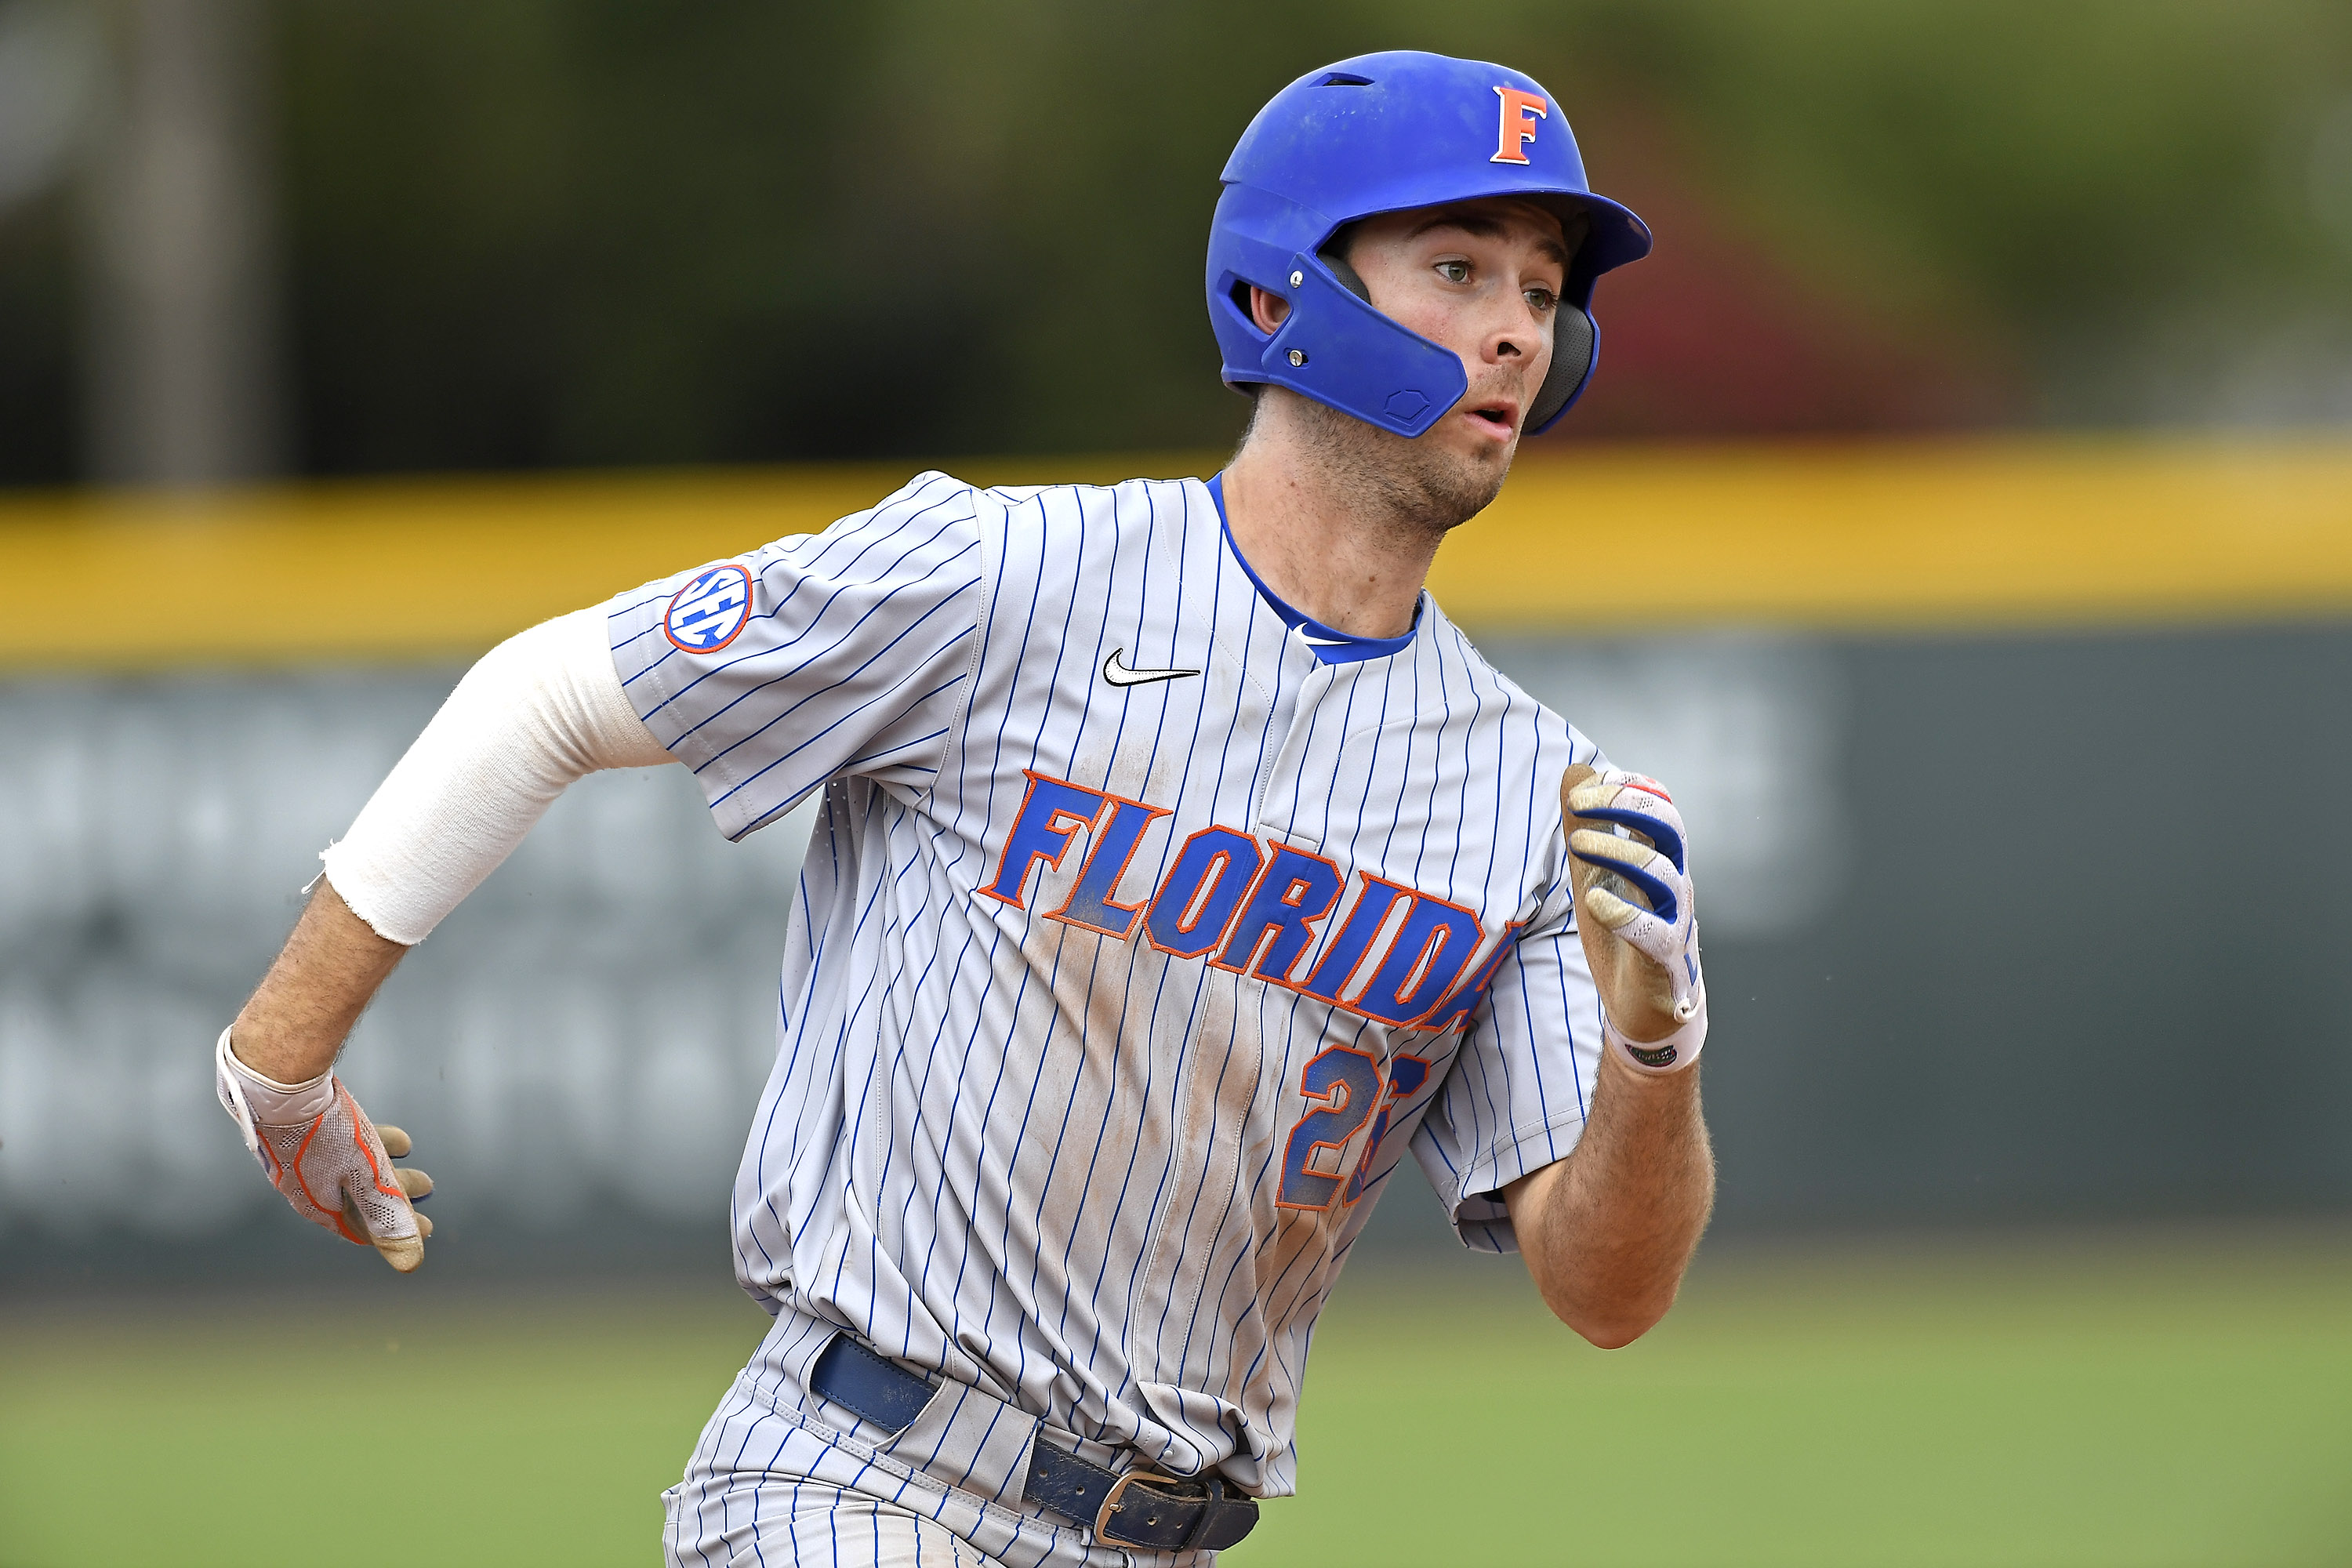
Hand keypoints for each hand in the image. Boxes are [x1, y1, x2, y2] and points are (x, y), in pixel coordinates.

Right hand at [214, 1027, 433, 1270]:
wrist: (279, 1081)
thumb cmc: (324, 1133)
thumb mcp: (366, 1177)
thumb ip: (388, 1217)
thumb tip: (410, 1263)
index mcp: (316, 1204)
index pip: (362, 1228)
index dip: (395, 1231)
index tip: (426, 1228)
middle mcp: (304, 1185)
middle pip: (359, 1196)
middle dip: (396, 1193)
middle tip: (428, 1185)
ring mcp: (300, 1157)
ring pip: (350, 1165)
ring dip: (383, 1162)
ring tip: (408, 1150)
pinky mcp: (300, 1129)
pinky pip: (340, 1141)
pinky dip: (365, 1139)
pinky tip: (382, 1127)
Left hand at [1562, 765, 1705, 1070]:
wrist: (1648, 1008)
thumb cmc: (1624, 936)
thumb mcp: (1594, 876)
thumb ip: (1586, 829)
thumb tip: (1575, 771)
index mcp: (1660, 860)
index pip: (1659, 807)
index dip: (1629, 787)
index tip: (1586, 784)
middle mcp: (1674, 884)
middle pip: (1669, 828)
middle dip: (1625, 805)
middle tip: (1578, 803)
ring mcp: (1675, 920)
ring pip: (1663, 873)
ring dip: (1618, 851)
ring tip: (1577, 843)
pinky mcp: (1666, 959)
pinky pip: (1656, 933)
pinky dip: (1626, 914)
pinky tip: (1595, 902)